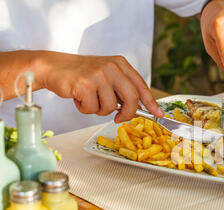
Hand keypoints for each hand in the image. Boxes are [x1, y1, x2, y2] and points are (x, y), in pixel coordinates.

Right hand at [39, 51, 163, 122]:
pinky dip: (85, 108)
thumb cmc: (81, 75)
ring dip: (99, 110)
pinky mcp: (85, 85)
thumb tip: (139, 108)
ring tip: (89, 99)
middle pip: (132, 99)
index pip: (141, 86)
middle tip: (118, 118)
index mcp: (120, 64)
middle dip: (127, 114)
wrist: (53, 67)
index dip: (151, 102)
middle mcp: (112, 67)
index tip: (158, 114)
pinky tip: (78, 97)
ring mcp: (99, 75)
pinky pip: (92, 109)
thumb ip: (122, 88)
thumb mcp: (106, 76)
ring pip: (110, 107)